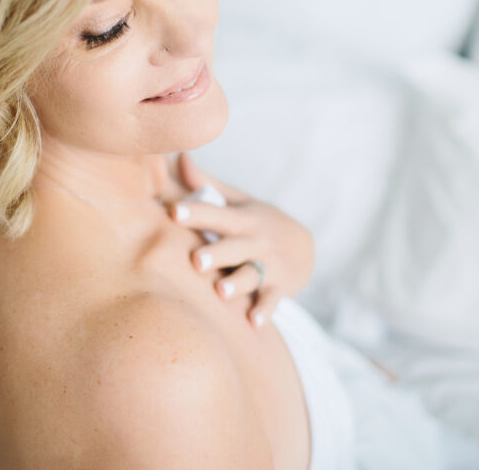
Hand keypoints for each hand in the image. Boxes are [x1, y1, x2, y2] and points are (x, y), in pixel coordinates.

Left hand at [168, 152, 314, 329]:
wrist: (305, 247)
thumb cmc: (257, 223)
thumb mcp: (237, 201)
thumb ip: (206, 184)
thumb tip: (177, 155)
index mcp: (241, 219)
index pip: (215, 213)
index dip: (195, 212)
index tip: (173, 210)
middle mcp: (255, 241)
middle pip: (233, 247)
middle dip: (216, 253)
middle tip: (196, 260)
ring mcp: (269, 265)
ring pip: (251, 275)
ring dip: (237, 284)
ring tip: (221, 292)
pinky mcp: (280, 287)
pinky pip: (272, 300)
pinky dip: (265, 311)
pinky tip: (254, 322)